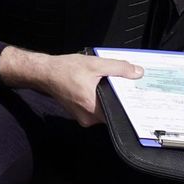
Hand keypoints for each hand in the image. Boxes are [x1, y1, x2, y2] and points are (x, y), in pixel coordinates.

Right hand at [0, 47, 142, 126]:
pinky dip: (100, 99)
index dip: (130, 106)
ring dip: (109, 99)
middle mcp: (88, 118)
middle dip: (120, 99)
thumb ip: (119, 68)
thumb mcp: (95, 64)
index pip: (119, 114)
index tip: (139, 97)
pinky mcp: (79, 113)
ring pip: (104, 110)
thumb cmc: (66, 69)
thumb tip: (138, 72)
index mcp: (93, 109)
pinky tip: (101, 87)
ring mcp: (83, 117)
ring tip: (116, 86)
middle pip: (112, 112)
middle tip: (130, 88)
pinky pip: (95, 109)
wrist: (45, 73)